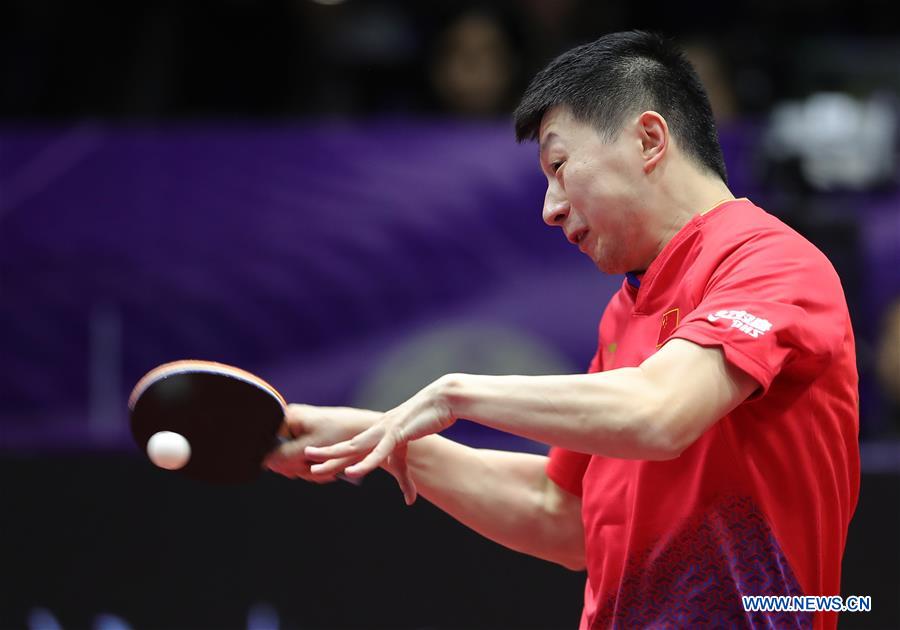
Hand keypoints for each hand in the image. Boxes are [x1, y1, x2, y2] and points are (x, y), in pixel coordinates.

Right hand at [265, 404, 374, 482]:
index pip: (267, 444)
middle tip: (315, 468)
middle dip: (298, 468)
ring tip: (329, 471)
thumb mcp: (309, 448)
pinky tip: (331, 472)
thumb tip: (266, 463)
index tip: (299, 464)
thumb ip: (283, 456)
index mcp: (287, 418)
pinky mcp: (310, 443)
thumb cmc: (341, 434)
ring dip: (310, 472)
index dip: (280, 460)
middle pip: (279, 457)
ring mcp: (300, 434)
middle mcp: (290, 424)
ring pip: (293, 463)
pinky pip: (304, 462)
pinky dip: (316, 470)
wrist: (368, 430)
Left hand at [304, 376, 455, 503]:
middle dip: (325, 454)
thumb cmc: (427, 422)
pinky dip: (365, 463)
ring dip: (333, 457)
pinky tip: (352, 472)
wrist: (442, 400)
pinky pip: (379, 453)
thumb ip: (405, 480)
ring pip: (354, 447)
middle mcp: (376, 431)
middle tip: (305, 458)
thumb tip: (408, 503)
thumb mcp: (413, 455)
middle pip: (346, 446)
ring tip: (315, 466)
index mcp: (377, 434)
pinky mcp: (397, 434)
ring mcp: (384, 431)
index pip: (352, 448)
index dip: (334, 456)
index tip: (316, 463)